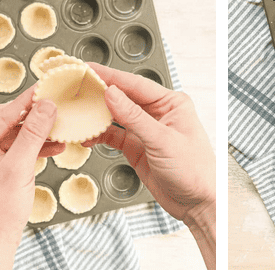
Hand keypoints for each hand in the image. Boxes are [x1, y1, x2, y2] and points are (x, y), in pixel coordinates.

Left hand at [0, 87, 63, 266]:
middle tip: (54, 107)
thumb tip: (44, 107)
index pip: (0, 116)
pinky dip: (29, 147)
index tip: (44, 88)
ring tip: (57, 129)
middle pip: (4, 122)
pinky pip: (10, 149)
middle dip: (31, 117)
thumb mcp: (19, 169)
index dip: (26, 102)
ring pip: (9, 135)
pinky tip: (51, 145)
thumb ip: (33, 134)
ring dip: (34, 134)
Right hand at [83, 63, 215, 225]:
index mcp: (171, 103)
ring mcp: (145, 131)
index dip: (110, 76)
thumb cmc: (195, 170)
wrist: (198, 203)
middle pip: (123, 97)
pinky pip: (113, 136)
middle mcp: (158, 113)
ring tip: (77, 110)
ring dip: (97, 115)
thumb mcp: (163, 141)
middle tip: (76, 87)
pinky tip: (87, 136)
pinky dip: (99, 136)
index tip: (89, 70)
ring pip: (115, 117)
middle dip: (100, 93)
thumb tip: (112, 94)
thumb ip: (134, 117)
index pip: (135, 84)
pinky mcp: (136, 147)